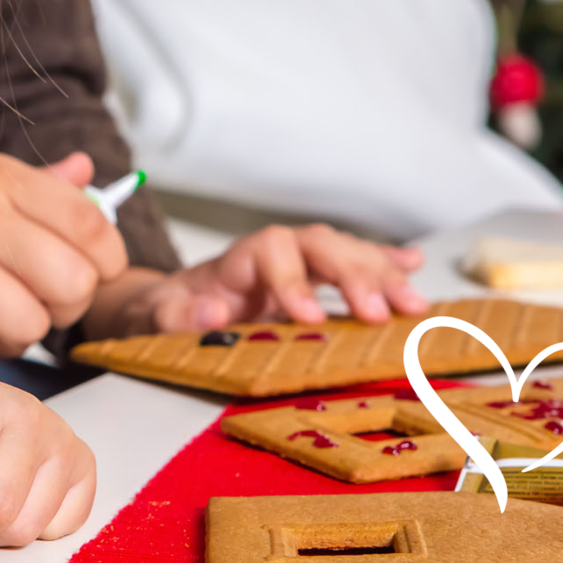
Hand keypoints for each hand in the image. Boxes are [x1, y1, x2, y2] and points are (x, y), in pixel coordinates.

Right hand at [0, 139, 128, 359]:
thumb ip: (32, 181)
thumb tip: (89, 175)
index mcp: (3, 180)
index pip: (93, 225)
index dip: (104, 263)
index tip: (85, 276)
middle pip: (73, 282)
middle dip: (64, 309)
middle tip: (38, 308)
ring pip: (28, 325)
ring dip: (15, 340)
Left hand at [87, 224, 427, 339]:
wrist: (161, 304)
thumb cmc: (159, 312)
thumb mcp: (150, 318)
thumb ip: (173, 315)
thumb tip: (212, 314)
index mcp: (234, 261)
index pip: (271, 252)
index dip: (294, 281)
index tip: (311, 318)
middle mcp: (270, 254)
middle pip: (319, 244)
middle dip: (353, 274)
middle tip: (381, 312)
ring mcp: (293, 263)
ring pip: (343, 252)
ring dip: (381, 273)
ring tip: (413, 303)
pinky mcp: (309, 278)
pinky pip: (350, 262)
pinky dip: (382, 262)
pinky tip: (412, 266)